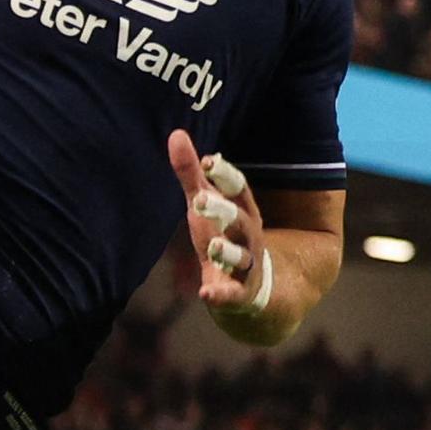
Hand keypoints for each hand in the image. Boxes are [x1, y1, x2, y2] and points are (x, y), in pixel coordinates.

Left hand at [170, 133, 264, 309]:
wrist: (255, 287)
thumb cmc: (223, 234)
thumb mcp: (206, 205)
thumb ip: (191, 174)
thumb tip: (175, 134)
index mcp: (241, 211)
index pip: (238, 189)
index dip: (224, 175)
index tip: (208, 160)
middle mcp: (247, 235)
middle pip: (238, 220)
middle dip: (221, 209)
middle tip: (199, 199)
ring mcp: (246, 265)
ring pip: (240, 257)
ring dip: (226, 251)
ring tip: (212, 247)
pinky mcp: (240, 294)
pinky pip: (232, 295)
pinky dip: (220, 295)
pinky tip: (206, 293)